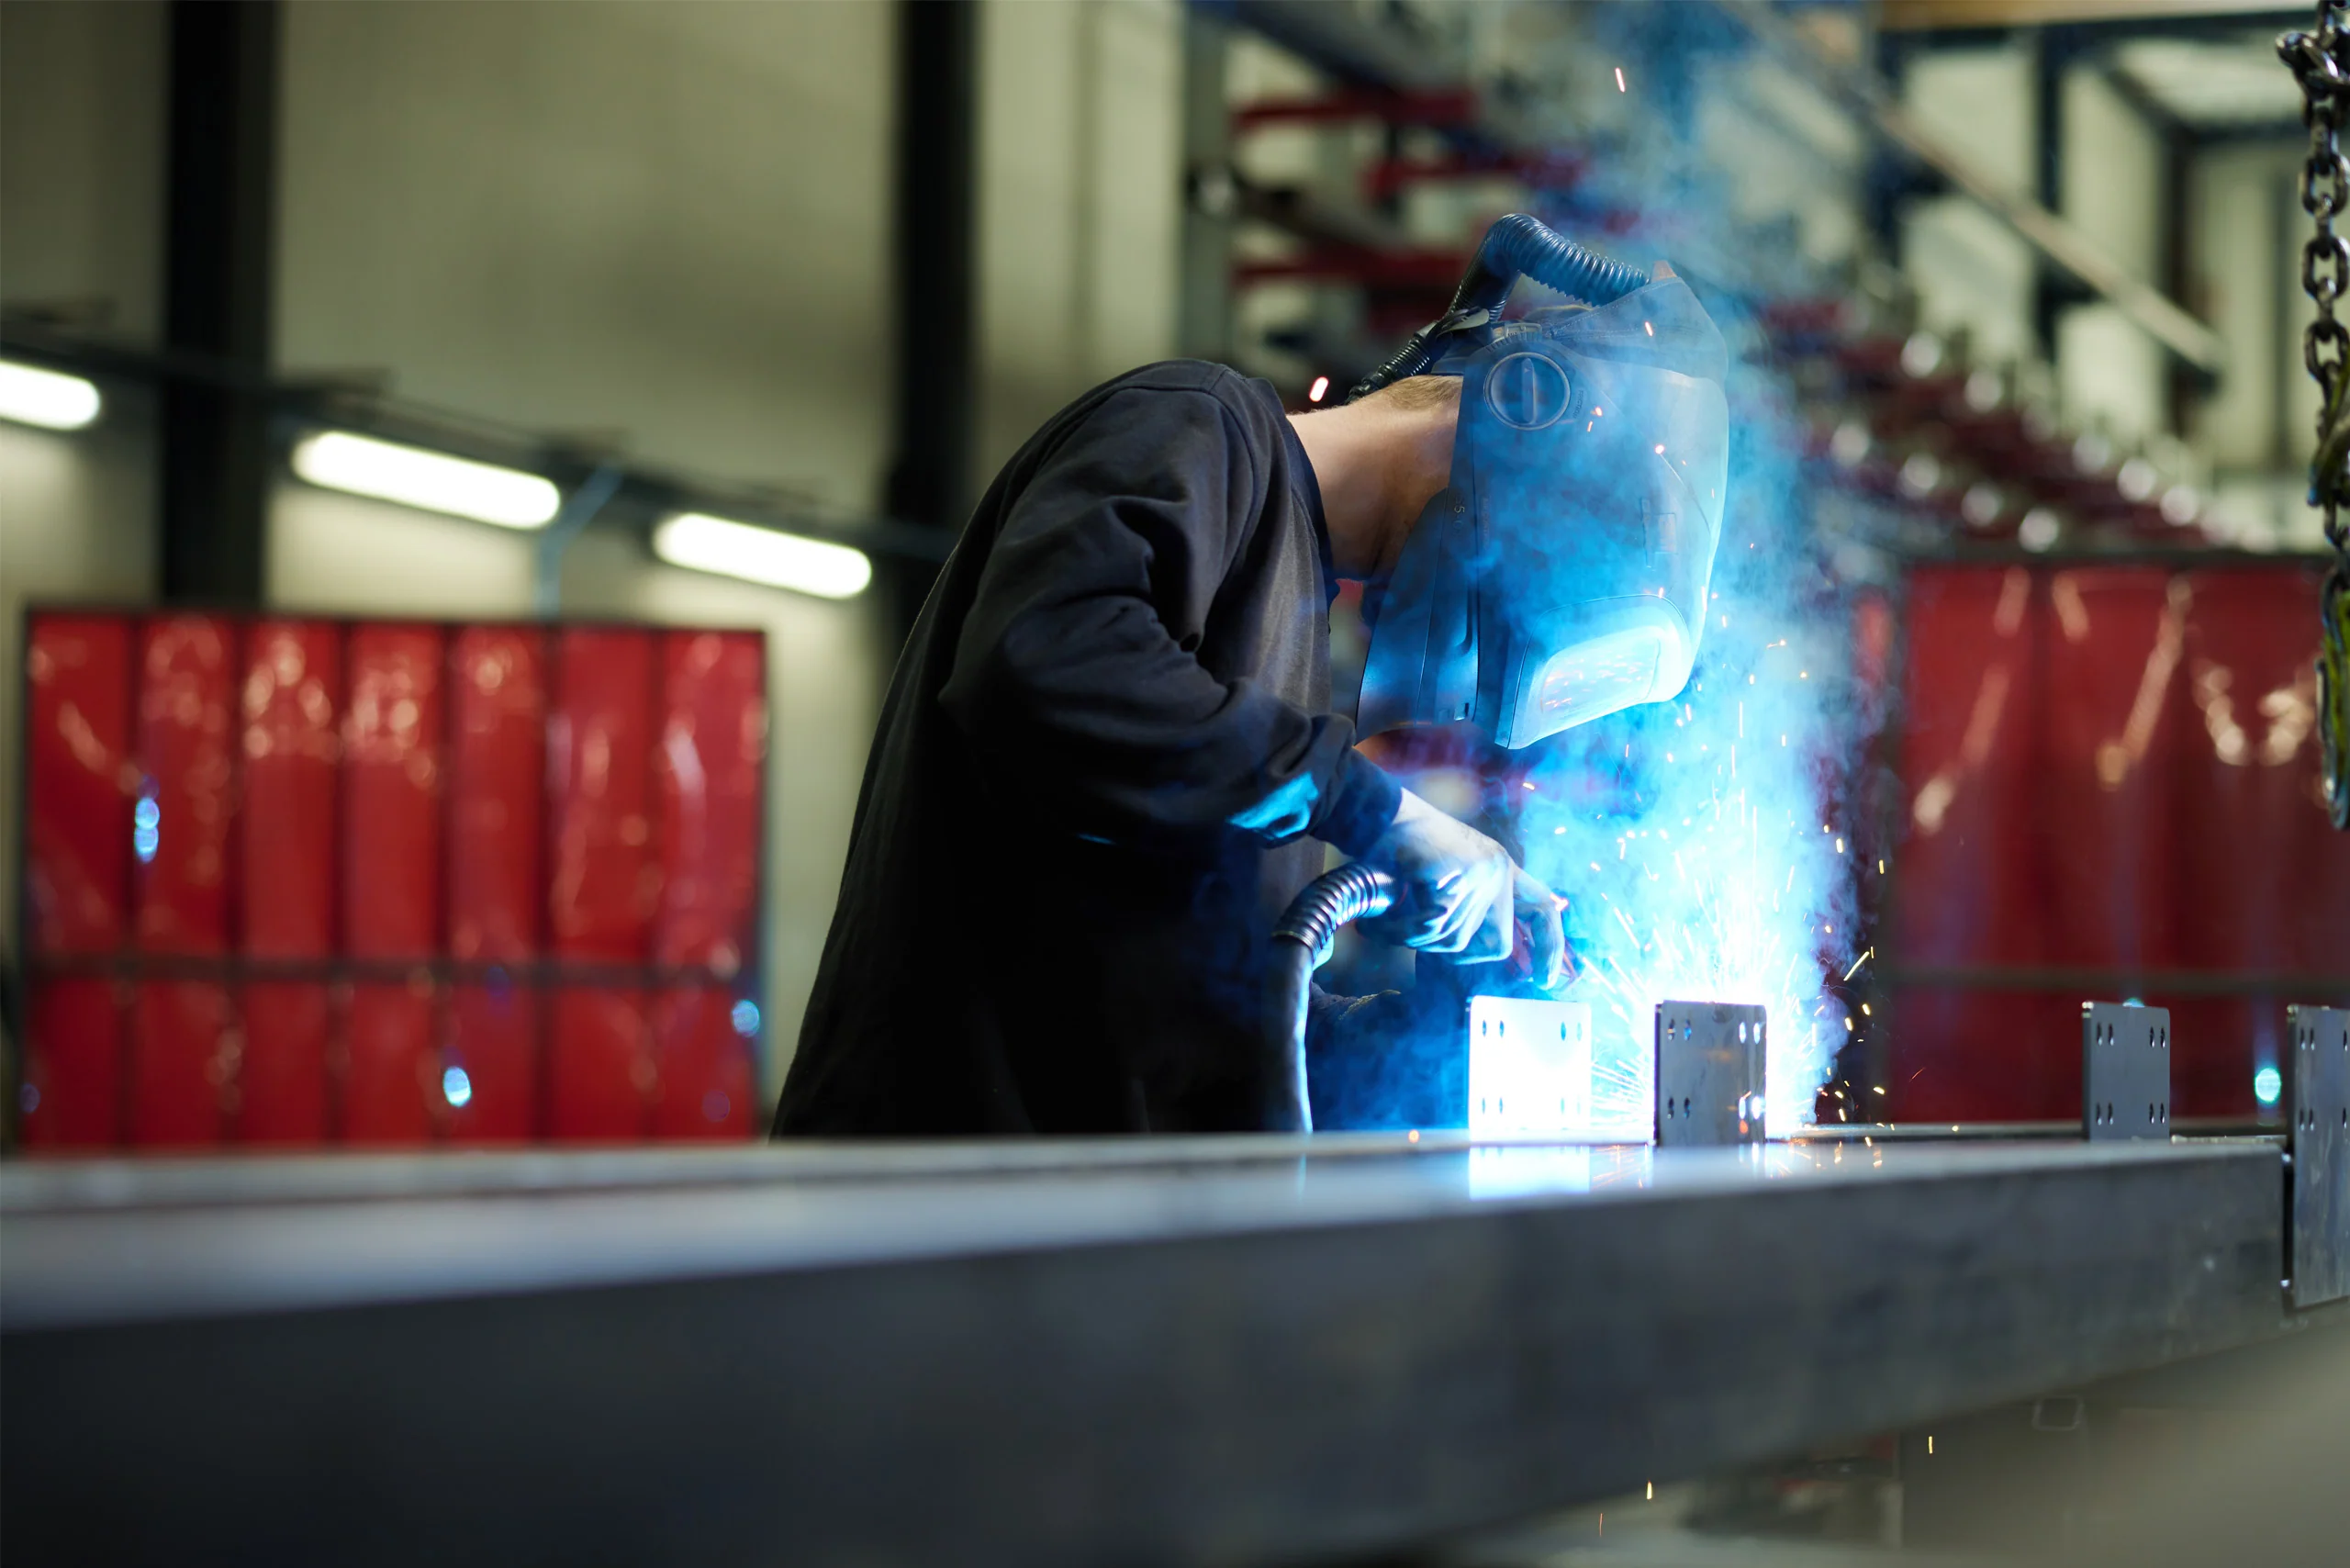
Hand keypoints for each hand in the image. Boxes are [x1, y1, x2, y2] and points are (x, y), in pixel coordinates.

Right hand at [1360, 790, 1568, 986]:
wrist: (1379, 813)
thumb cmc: (1401, 846)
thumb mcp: (1445, 876)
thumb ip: (1463, 906)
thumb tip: (1461, 953)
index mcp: (1501, 868)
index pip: (1540, 909)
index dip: (1549, 945)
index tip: (1545, 981)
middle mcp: (1499, 870)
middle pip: (1493, 944)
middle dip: (1449, 951)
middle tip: (1409, 937)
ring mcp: (1482, 873)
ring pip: (1455, 939)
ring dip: (1412, 939)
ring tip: (1380, 928)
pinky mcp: (1459, 877)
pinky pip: (1433, 927)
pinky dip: (1400, 932)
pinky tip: (1377, 925)